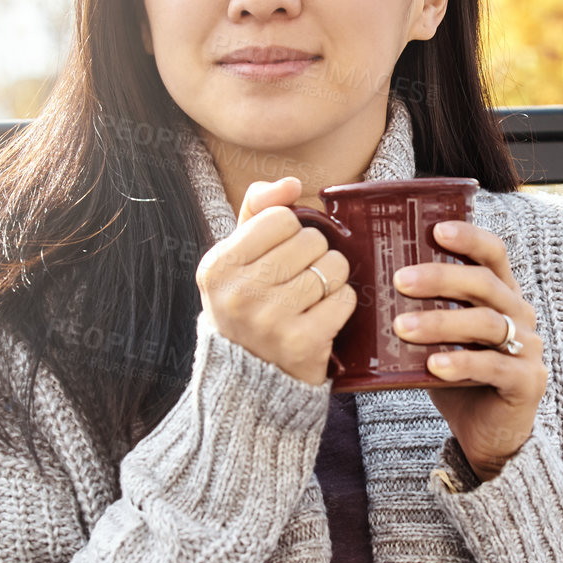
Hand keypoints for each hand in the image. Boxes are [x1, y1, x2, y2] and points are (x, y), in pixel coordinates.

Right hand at [196, 175, 357, 385]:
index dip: (291, 232)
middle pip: (310, 240)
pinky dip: (341, 304)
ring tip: (311, 297)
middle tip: (298, 280)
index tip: (280, 255)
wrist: (251, 380)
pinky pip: (344, 298)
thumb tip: (291, 183)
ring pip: (332, 267)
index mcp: (217, 266)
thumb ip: (258, 211)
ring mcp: (269, 321)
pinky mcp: (302, 343)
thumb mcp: (238, 257)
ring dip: (331, 279)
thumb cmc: (249, 305)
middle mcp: (238, 293)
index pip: (280, 218)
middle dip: (314, 255)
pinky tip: (322, 316)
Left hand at [392, 218, 547, 482]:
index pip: (494, 253)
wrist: (489, 435)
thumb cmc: (459, 378)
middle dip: (441, 278)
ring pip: (487, 323)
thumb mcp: (440, 339)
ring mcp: (528, 348)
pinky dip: (461, 363)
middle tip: (399, 281)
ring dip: (442, 322)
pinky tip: (433, 366)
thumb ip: (421, 312)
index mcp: (502, 295)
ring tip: (402, 327)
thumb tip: (362, 288)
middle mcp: (520, 314)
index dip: (469, 238)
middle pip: (484, 284)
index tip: (436, 230)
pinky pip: (494, 366)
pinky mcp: (527, 381)